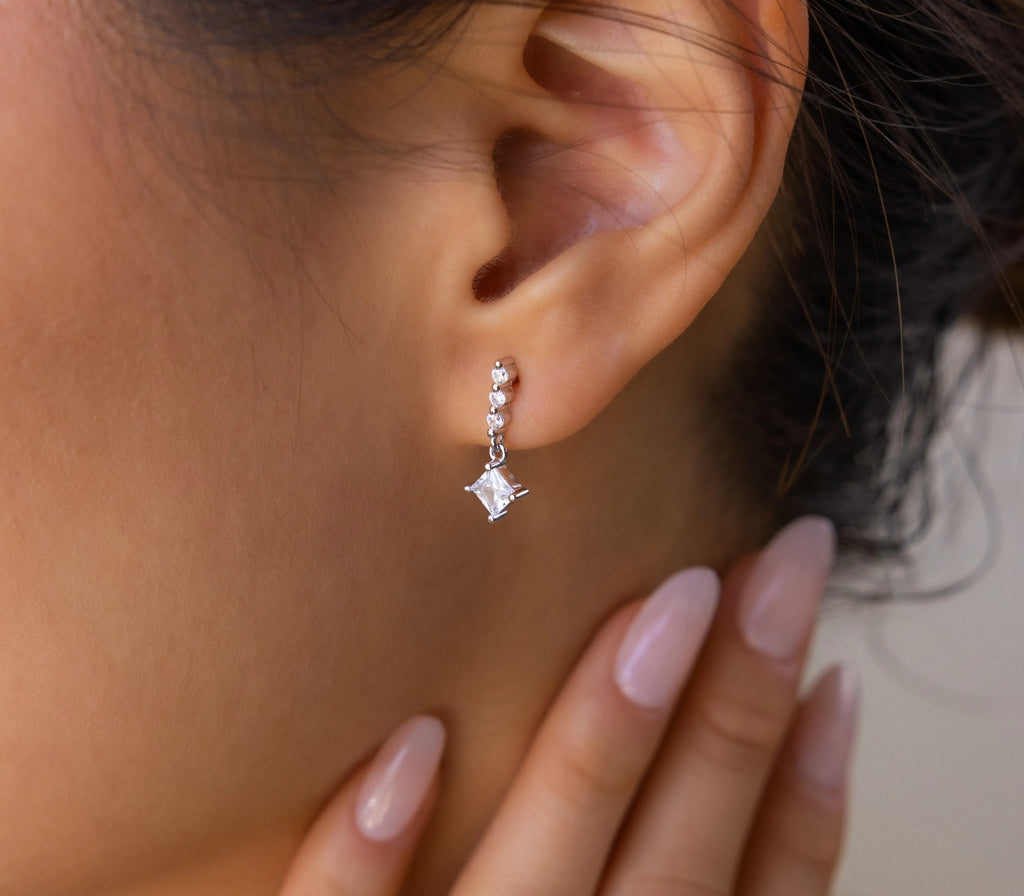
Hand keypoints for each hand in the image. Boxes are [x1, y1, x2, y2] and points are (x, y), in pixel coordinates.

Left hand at [279, 516, 858, 894]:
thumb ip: (673, 883)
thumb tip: (763, 764)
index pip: (759, 893)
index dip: (809, 783)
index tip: (832, 658)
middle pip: (682, 850)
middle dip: (744, 698)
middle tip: (785, 561)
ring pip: (547, 864)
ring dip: (609, 734)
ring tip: (669, 602)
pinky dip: (371, 852)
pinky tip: (414, 743)